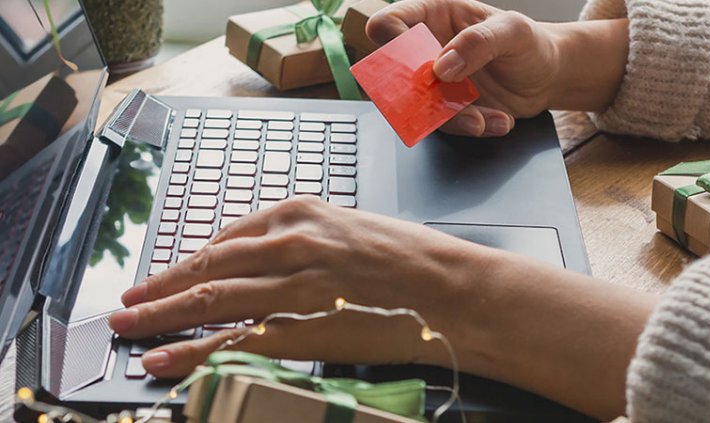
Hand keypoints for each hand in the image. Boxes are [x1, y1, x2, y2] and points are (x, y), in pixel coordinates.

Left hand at [109, 196, 490, 377]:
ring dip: (162, 317)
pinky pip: (237, 342)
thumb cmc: (412, 258)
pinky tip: (166, 362)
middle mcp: (289, 243)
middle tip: (126, 303)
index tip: (165, 275)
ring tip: (129, 330)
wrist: (454, 287)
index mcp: (300, 213)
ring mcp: (294, 286)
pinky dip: (194, 353)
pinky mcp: (305, 327)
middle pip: (206, 268)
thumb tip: (267, 259)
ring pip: (211, 302)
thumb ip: (304, 239)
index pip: (225, 238)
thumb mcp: (350, 228)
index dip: (186, 261)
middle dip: (159, 288)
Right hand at [367, 0, 559, 136]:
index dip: (392, 45)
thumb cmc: (531, 43)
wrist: (549, 77)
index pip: (389, 24)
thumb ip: (477, 42)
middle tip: (446, 96)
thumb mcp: (513, 31)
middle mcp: (427, 49)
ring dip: (451, 117)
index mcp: (434, 15)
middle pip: (393, 73)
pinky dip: (471, 127)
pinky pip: (445, 125)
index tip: (419, 64)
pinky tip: (497, 120)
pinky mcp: (447, 109)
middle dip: (416, 94)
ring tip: (484, 118)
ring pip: (419, 107)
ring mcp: (435, 83)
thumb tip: (442, 66)